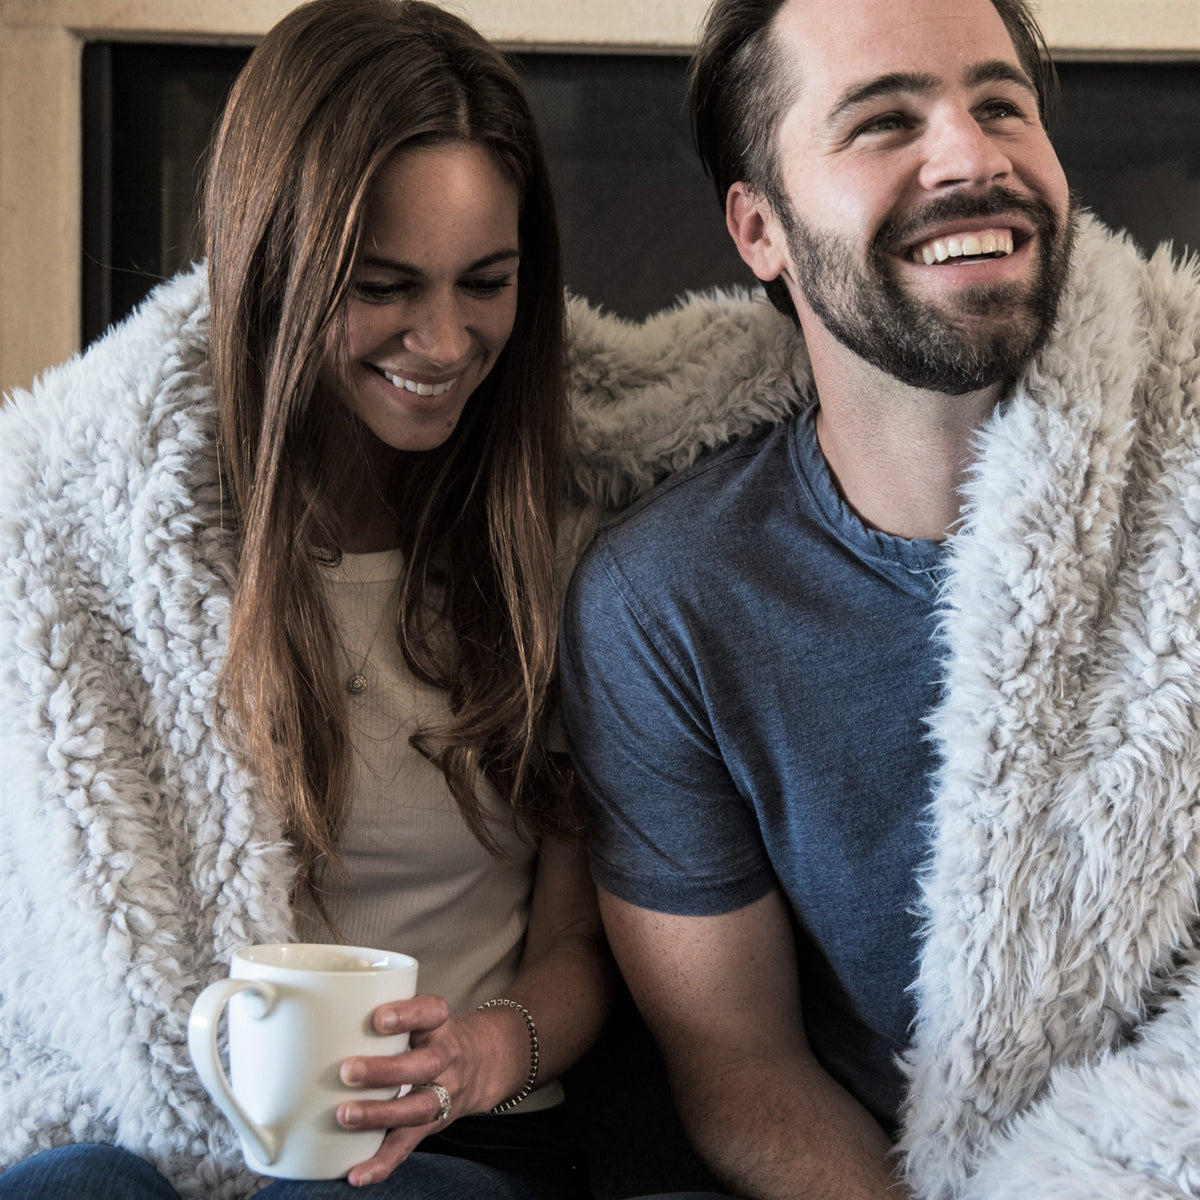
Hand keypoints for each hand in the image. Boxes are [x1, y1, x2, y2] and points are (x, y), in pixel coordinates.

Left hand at [335, 992, 482, 1186]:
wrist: (479, 1064)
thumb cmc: (429, 1036)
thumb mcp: (420, 1015)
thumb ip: (382, 1016)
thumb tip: (308, 1017)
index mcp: (439, 1025)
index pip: (431, 1012)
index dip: (408, 1015)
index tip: (378, 1018)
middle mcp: (445, 1058)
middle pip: (424, 1064)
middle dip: (386, 1070)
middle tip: (347, 1070)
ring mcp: (441, 1093)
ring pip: (417, 1108)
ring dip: (380, 1114)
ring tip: (345, 1115)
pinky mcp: (431, 1125)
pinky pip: (407, 1145)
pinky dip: (382, 1162)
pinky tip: (356, 1172)